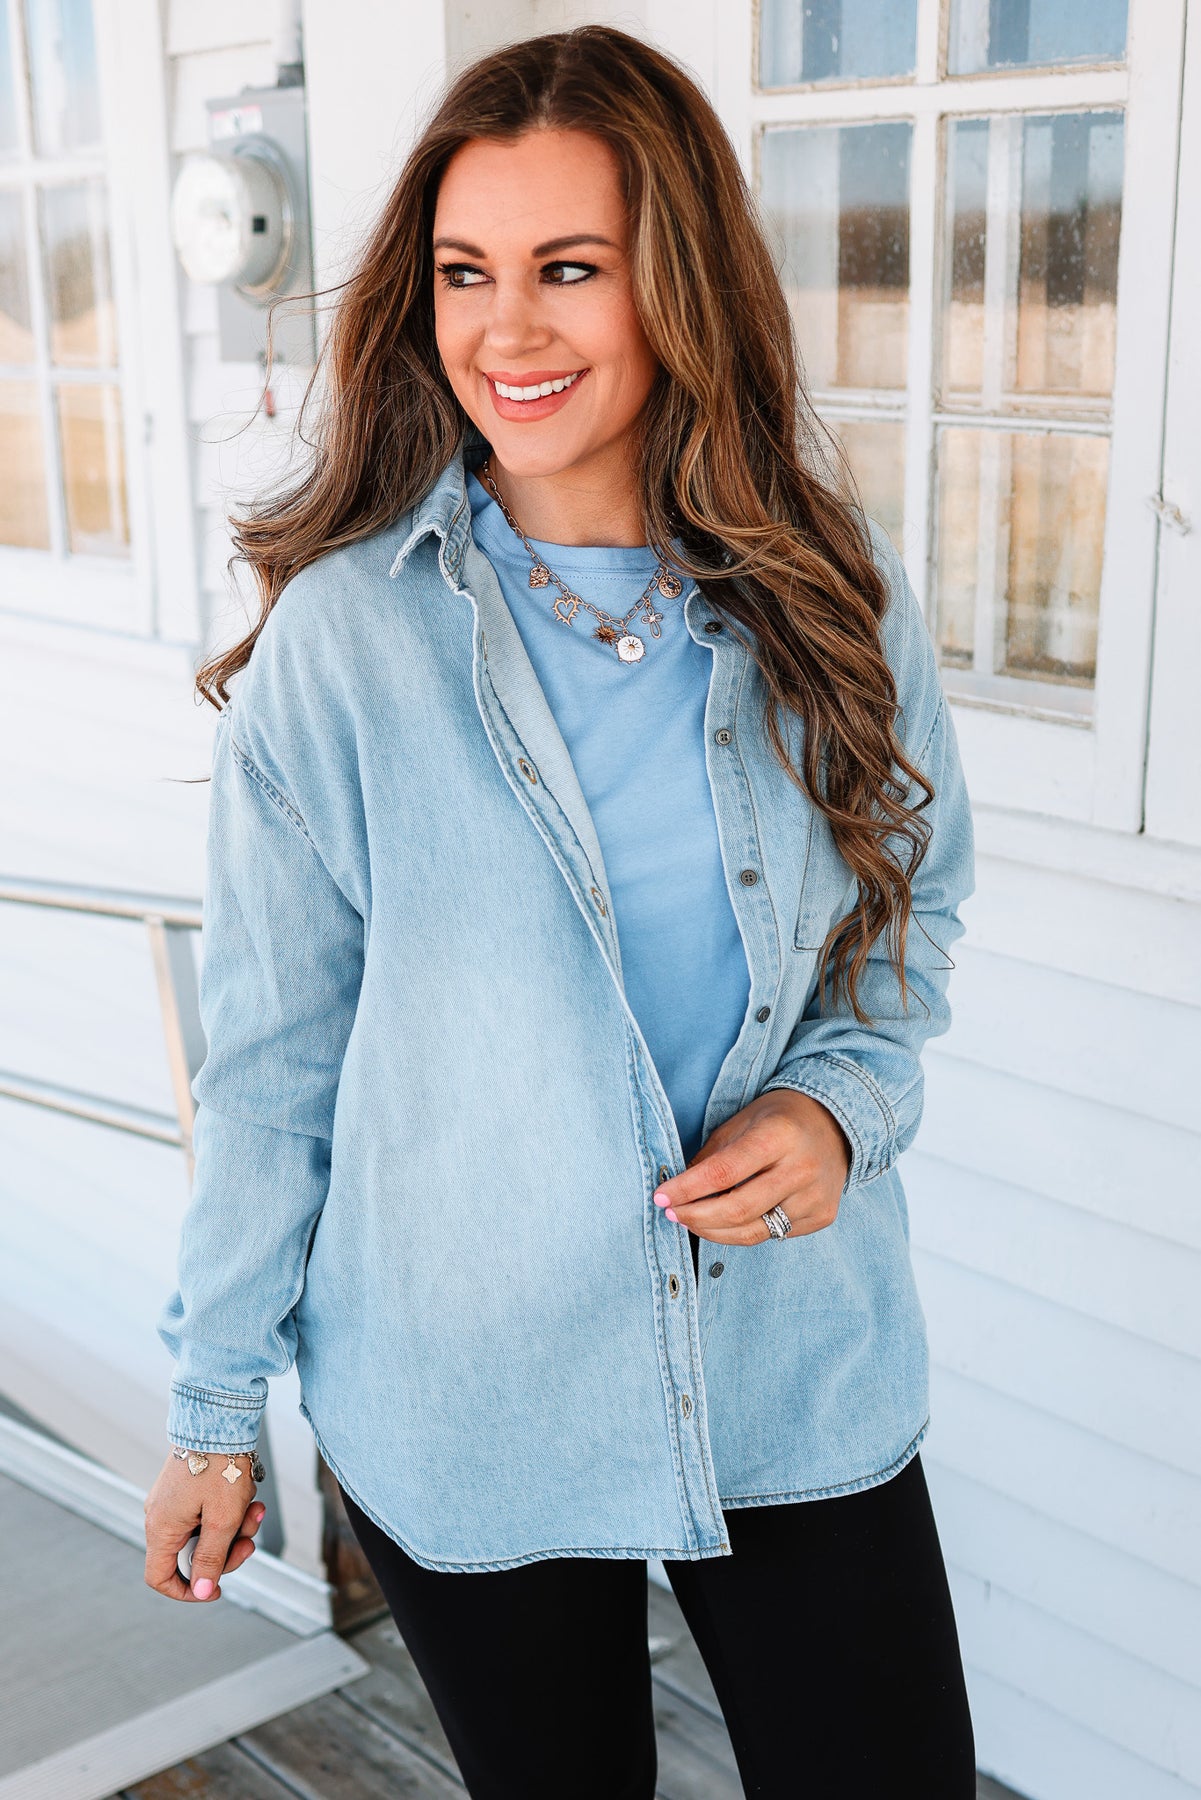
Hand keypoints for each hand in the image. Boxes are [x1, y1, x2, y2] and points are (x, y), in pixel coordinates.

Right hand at [143, 1451, 265, 1602]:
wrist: (219, 1418)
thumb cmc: (220, 1464)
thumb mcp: (222, 1519)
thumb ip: (211, 1558)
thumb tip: (201, 1591)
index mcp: (161, 1528)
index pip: (160, 1577)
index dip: (187, 1591)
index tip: (215, 1589)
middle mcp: (161, 1516)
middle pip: (192, 1556)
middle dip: (226, 1552)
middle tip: (249, 1540)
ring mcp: (173, 1501)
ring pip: (205, 1532)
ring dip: (235, 1528)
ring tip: (255, 1509)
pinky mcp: (187, 1488)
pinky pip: (208, 1512)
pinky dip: (230, 1511)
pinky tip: (248, 1498)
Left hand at [652, 1089, 850, 1245]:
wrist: (835, 1123)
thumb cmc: (778, 1120)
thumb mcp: (740, 1123)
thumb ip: (711, 1158)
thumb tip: (678, 1191)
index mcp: (778, 1136)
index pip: (723, 1173)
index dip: (687, 1189)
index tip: (661, 1196)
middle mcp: (802, 1169)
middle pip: (738, 1210)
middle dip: (696, 1217)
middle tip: (672, 1213)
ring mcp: (816, 1197)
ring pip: (754, 1232)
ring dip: (715, 1231)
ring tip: (692, 1221)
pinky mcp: (822, 1216)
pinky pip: (773, 1235)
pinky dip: (744, 1231)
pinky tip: (729, 1222)